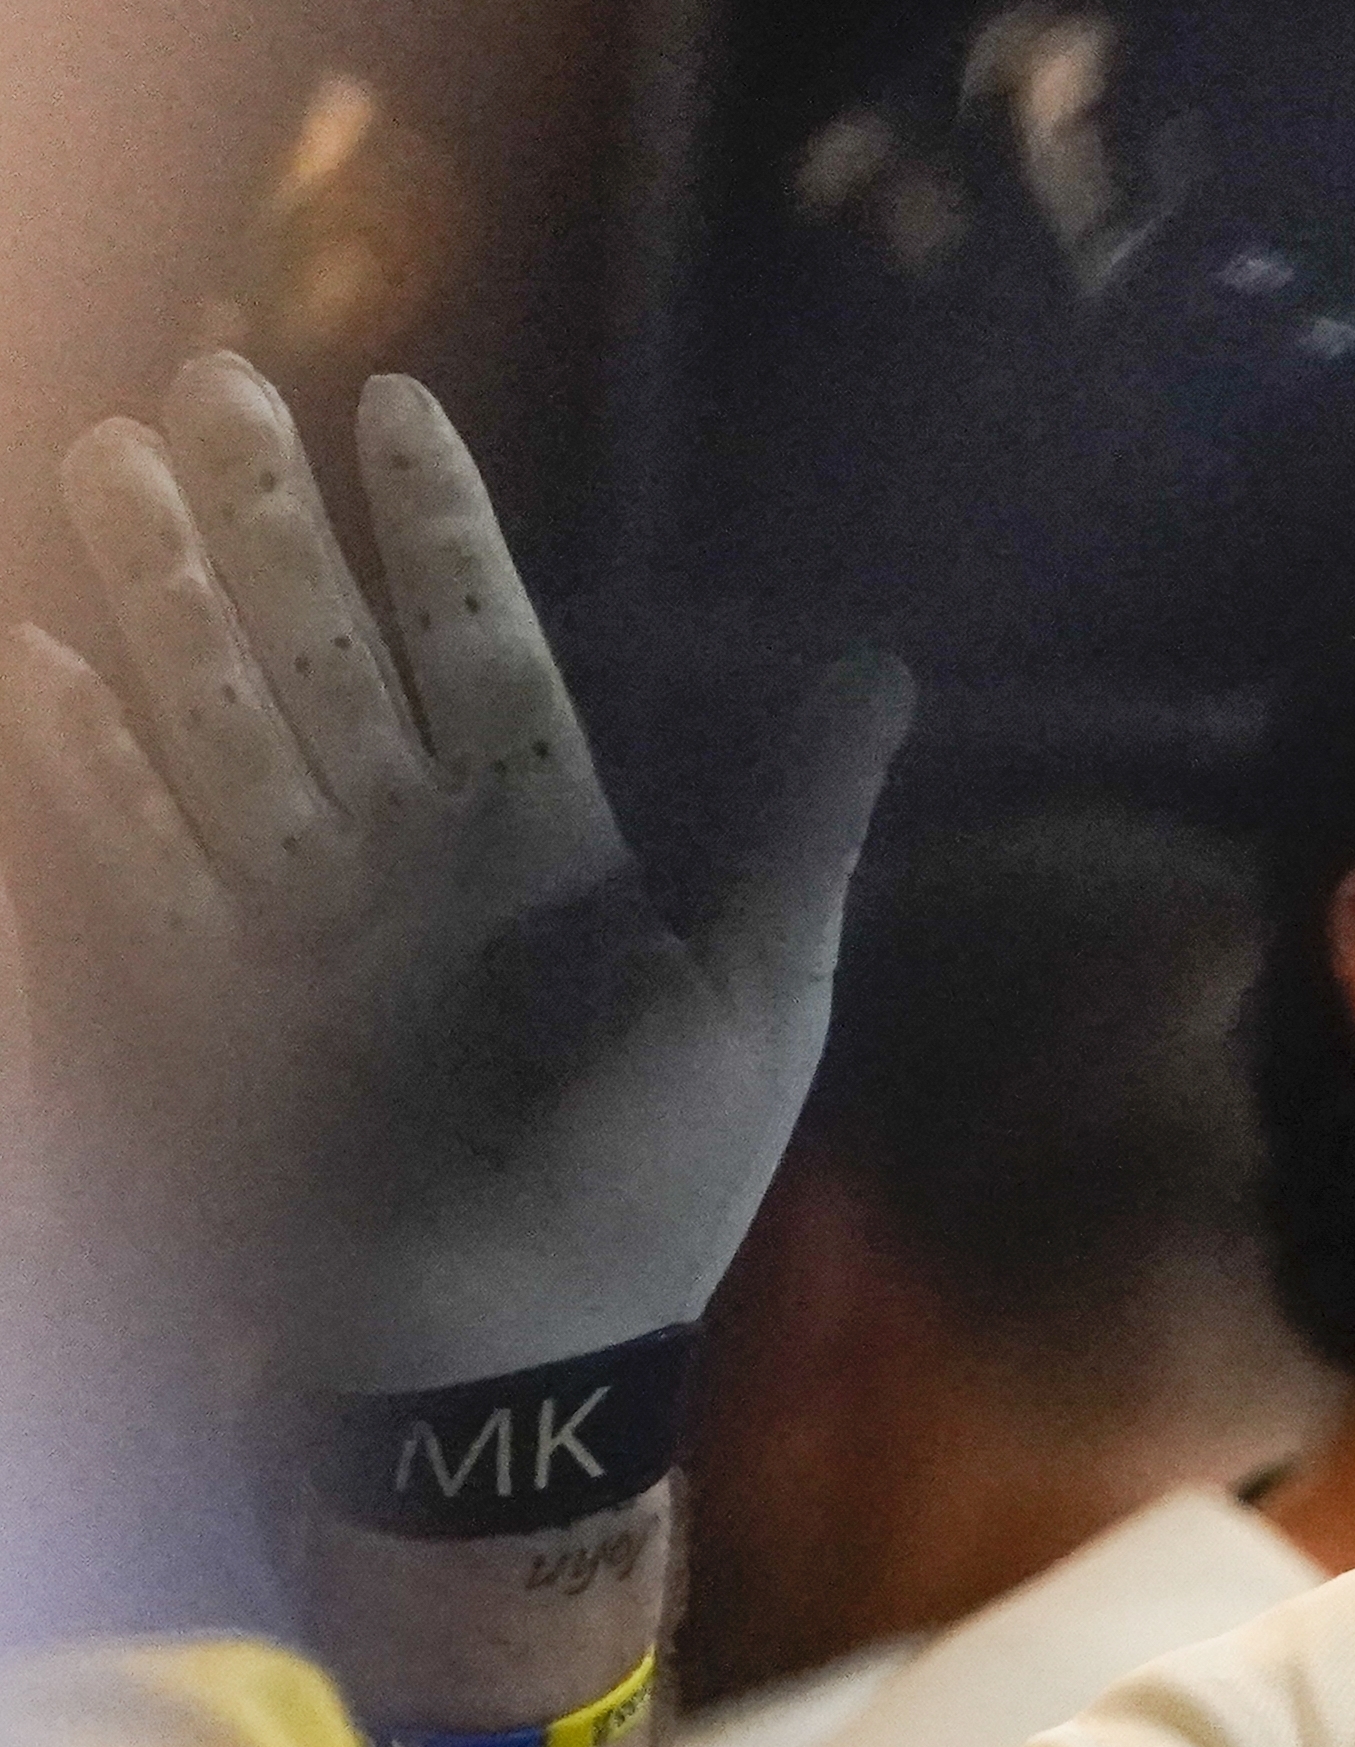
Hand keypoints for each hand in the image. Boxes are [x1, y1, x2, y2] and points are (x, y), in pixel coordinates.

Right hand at [0, 353, 909, 1395]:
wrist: (530, 1362)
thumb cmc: (660, 1185)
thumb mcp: (759, 984)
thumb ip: (795, 818)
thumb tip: (879, 666)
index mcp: (546, 846)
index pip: (482, 645)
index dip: (436, 531)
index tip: (389, 401)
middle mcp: (412, 863)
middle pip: (327, 655)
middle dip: (266, 526)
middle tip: (207, 383)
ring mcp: (304, 926)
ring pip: (224, 720)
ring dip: (166, 598)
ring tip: (106, 452)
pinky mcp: (217, 1006)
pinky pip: (139, 859)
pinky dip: (89, 767)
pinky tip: (34, 662)